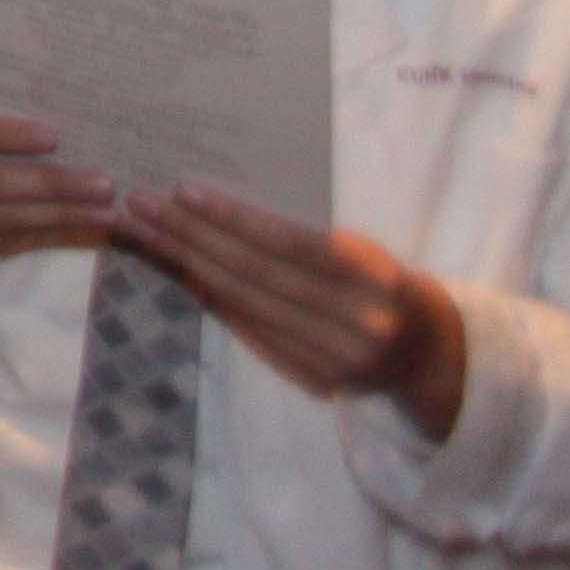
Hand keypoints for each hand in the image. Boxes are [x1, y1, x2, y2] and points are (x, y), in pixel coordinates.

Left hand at [119, 185, 467, 434]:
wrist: (427, 349)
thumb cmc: (379, 278)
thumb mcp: (360, 249)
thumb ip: (303, 235)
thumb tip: (216, 206)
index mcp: (377, 278)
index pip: (291, 244)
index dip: (234, 218)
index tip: (182, 189)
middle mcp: (360, 324)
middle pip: (258, 275)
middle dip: (194, 236)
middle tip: (143, 204)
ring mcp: (338, 359)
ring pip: (247, 305)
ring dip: (189, 265)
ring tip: (147, 231)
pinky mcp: (317, 380)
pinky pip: (252, 333)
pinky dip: (213, 300)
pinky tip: (178, 271)